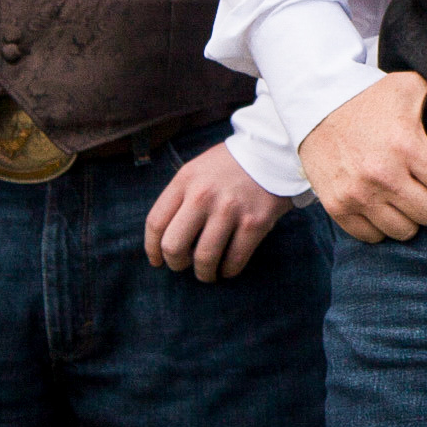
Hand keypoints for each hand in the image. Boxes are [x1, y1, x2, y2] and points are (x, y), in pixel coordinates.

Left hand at [145, 142, 292, 280]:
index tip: (157, 260)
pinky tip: (228, 267)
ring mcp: (230, 210)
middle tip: (184, 265)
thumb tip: (165, 239)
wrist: (274, 152)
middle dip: (176, 263)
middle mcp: (204, 195)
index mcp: (185, 180)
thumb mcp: (197, 170)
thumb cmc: (230, 166)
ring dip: (204, 273)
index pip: (156, 223)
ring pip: (204, 259)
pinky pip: (234, 261)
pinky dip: (228, 271)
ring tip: (208, 272)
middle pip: (174, 246)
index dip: (152, 249)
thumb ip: (180, 198)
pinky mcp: (254, 223)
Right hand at [299, 73, 426, 244]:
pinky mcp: (338, 208)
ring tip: (401, 195)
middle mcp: (383, 174)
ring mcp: (358, 195)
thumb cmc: (371, 99)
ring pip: (405, 232)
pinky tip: (380, 204)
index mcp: (406, 144)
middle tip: (422, 185)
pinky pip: (373, 237)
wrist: (316, 108)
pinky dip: (380, 225)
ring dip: (408, 215)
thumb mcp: (409, 86)